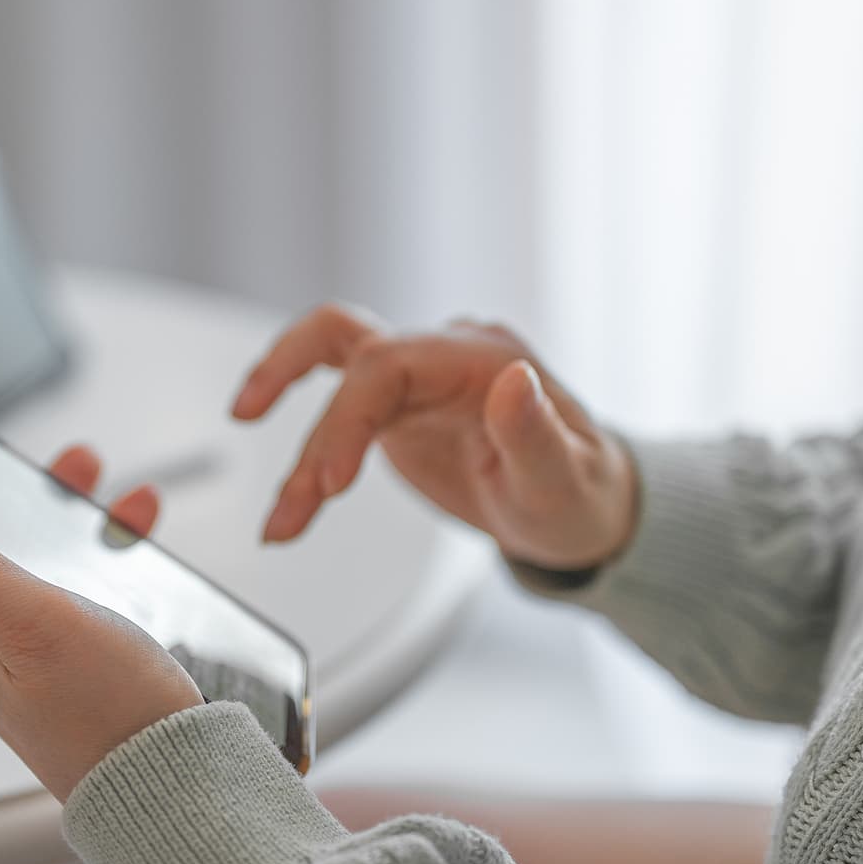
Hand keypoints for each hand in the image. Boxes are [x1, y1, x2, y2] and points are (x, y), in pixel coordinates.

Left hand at [0, 445, 203, 801]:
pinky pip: (84, 595)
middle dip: (35, 497)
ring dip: (80, 524)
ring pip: (46, 565)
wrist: (176, 789)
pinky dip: (109, 562)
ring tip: (124, 499)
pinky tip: (138, 551)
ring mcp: (34, 658)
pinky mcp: (77, 668)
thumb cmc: (107, 717)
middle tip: (78, 462)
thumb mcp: (32, 622)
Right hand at [232, 305, 637, 569]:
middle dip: (305, 417)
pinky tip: (291, 500)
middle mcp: (444, 355)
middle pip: (344, 345)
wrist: (581, 511)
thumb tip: (514, 381)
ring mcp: (418, 378)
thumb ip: (536, 434)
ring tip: (280, 518)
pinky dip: (306, 452)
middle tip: (290, 488)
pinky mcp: (397, 407)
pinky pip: (334, 408)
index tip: (329, 483)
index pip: (387, 363)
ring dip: (291, 429)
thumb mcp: (568, 482)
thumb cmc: (582, 497)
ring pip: (328, 367)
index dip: (347, 418)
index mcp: (484, 359)